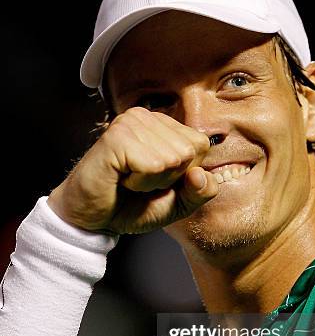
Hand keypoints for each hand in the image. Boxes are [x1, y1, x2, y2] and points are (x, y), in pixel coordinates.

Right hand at [47, 107, 218, 234]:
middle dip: (169, 179)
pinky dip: (140, 182)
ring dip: (152, 182)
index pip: (201, 146)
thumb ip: (200, 192)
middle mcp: (148, 116)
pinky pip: (153, 166)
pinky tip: (121, 178)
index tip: (156, 180)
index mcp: (164, 125)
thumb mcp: (177, 204)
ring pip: (173, 159)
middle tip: (139, 182)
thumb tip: (201, 174)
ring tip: (129, 180)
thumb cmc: (130, 206)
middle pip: (189, 152)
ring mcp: (131, 122)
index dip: (184, 174)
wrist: (92, 219)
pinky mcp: (117, 136)